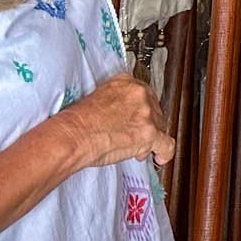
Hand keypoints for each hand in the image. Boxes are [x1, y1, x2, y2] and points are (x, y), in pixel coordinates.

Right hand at [53, 73, 173, 169]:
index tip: (136, 120)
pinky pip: (166, 144)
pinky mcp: (149, 133)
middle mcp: (139, 94)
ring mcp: (146, 113)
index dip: (141, 112)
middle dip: (145, 126)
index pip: (144, 96)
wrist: (74, 135)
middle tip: (132, 137)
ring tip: (134, 148)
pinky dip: (164, 153)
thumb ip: (116, 102)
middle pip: (154, 111)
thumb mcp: (97, 98)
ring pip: (159, 127)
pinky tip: (159, 158)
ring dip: (149, 139)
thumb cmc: (78, 122)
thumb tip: (123, 117)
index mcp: (125, 82)